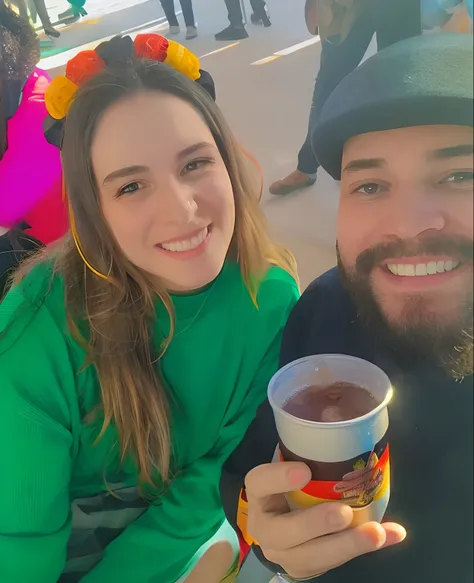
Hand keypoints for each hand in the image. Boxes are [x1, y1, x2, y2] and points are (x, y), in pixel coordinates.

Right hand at [245, 462, 405, 580]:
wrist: (280, 529)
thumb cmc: (288, 486)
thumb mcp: (290, 465)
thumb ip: (308, 446)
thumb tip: (335, 411)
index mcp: (259, 494)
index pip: (259, 483)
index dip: (277, 478)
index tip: (303, 470)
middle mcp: (266, 527)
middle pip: (285, 531)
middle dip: (316, 524)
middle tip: (343, 513)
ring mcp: (286, 553)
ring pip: (314, 555)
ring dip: (348, 544)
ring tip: (376, 532)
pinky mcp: (308, 568)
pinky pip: (338, 563)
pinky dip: (368, 548)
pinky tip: (393, 534)